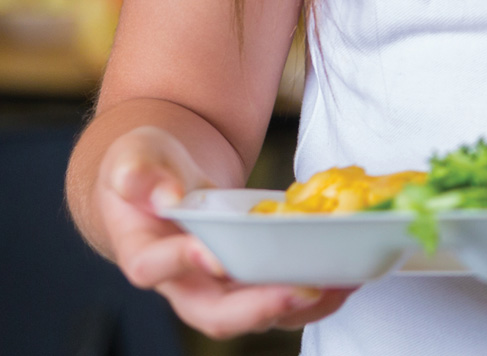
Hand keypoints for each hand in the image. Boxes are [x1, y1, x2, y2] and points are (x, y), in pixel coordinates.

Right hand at [96, 127, 352, 337]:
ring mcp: (223, 288)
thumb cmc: (151, 168)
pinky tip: (346, 277)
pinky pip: (285, 300)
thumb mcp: (136, 155)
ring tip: (335, 286)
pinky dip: (318, 294)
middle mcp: (184, 282)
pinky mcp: (255, 283)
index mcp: (144, 250)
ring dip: (300, 306)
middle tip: (299, 290)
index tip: (215, 256)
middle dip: (259, 307)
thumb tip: (163, 193)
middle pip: (215, 314)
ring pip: (258, 315)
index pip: (153, 268)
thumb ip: (139, 170)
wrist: (171, 177)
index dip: (182, 264)